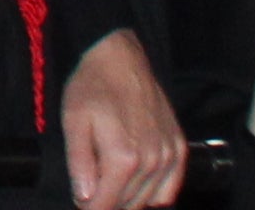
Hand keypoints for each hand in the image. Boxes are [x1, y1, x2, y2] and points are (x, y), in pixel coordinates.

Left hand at [56, 31, 184, 209]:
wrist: (120, 58)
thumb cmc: (94, 87)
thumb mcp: (74, 121)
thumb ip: (79, 164)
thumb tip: (84, 198)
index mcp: (123, 157)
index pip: (105, 205)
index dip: (88, 206)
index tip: (80, 198)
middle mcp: (152, 162)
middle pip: (127, 206)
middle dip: (106, 201)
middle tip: (91, 186)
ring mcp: (169, 157)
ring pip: (148, 201)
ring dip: (128, 199)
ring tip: (110, 179)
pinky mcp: (180, 150)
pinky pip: (170, 190)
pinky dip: (154, 194)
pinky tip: (136, 182)